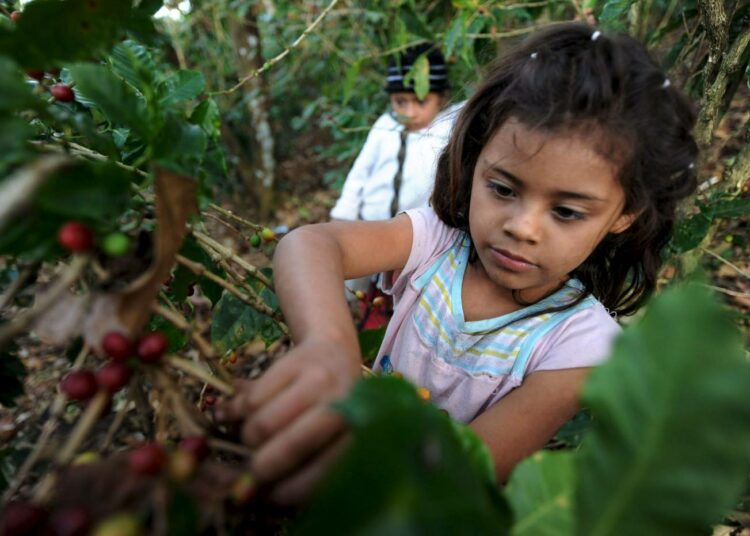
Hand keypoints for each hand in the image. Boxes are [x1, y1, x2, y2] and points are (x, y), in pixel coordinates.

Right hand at [216, 339, 360, 502]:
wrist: (334, 349)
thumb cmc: (328, 408)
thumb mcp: (326, 439)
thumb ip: (301, 465)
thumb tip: (252, 494)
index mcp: (356, 435)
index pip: (321, 475)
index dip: (288, 491)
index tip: (270, 496)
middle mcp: (345, 407)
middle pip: (293, 447)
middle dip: (262, 467)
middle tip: (252, 470)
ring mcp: (322, 382)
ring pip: (264, 424)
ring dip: (249, 437)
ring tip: (255, 435)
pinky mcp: (297, 361)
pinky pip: (253, 399)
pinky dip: (242, 410)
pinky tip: (251, 409)